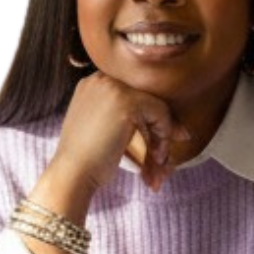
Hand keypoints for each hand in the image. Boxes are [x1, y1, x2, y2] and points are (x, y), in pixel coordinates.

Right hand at [49, 70, 195, 199]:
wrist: (72, 174)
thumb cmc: (88, 160)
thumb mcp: (107, 132)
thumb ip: (133, 123)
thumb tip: (182, 131)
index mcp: (94, 83)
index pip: (135, 94)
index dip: (151, 119)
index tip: (160, 144)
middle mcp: (102, 79)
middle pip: (146, 98)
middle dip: (160, 130)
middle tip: (164, 159)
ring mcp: (113, 88)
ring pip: (156, 106)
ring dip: (162, 138)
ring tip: (158, 165)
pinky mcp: (125, 102)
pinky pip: (160, 114)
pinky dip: (163, 136)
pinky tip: (155, 158)